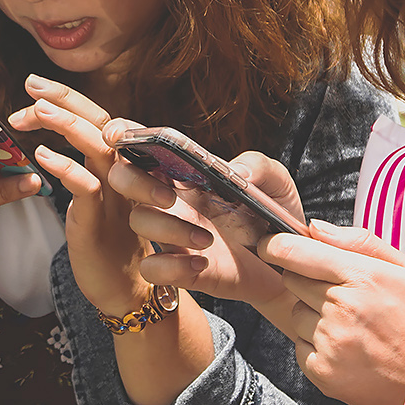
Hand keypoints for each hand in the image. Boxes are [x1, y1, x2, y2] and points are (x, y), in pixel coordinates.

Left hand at [9, 76, 150, 316]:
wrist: (126, 288)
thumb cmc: (108, 239)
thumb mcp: (94, 195)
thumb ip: (85, 164)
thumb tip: (52, 138)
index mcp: (120, 163)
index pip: (97, 118)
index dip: (68, 98)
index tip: (35, 85)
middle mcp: (124, 172)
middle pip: (100, 122)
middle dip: (66, 98)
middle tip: (31, 83)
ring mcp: (115, 195)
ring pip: (97, 148)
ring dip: (66, 124)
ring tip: (36, 110)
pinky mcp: (100, 221)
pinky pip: (86, 188)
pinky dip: (65, 167)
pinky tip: (41, 156)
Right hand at [113, 147, 305, 314]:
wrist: (286, 264)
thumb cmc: (274, 216)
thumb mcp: (276, 182)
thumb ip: (259, 166)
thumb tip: (235, 170)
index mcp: (186, 171)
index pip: (143, 146)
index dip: (123, 135)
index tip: (118, 136)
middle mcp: (172, 198)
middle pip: (124, 179)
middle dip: (135, 183)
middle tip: (170, 196)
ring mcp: (171, 233)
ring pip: (138, 222)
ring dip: (167, 227)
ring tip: (207, 238)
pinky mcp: (179, 269)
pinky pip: (152, 268)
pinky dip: (172, 267)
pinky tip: (202, 264)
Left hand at [253, 220, 404, 404]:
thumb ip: (360, 242)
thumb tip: (317, 228)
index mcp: (363, 278)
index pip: (296, 251)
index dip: (276, 244)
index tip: (271, 244)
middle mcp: (342, 308)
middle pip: (292, 280)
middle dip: (307, 280)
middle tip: (340, 294)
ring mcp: (330, 342)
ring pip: (295, 314)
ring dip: (313, 315)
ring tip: (352, 326)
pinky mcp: (322, 372)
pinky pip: (299, 346)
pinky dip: (316, 346)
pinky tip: (348, 348)